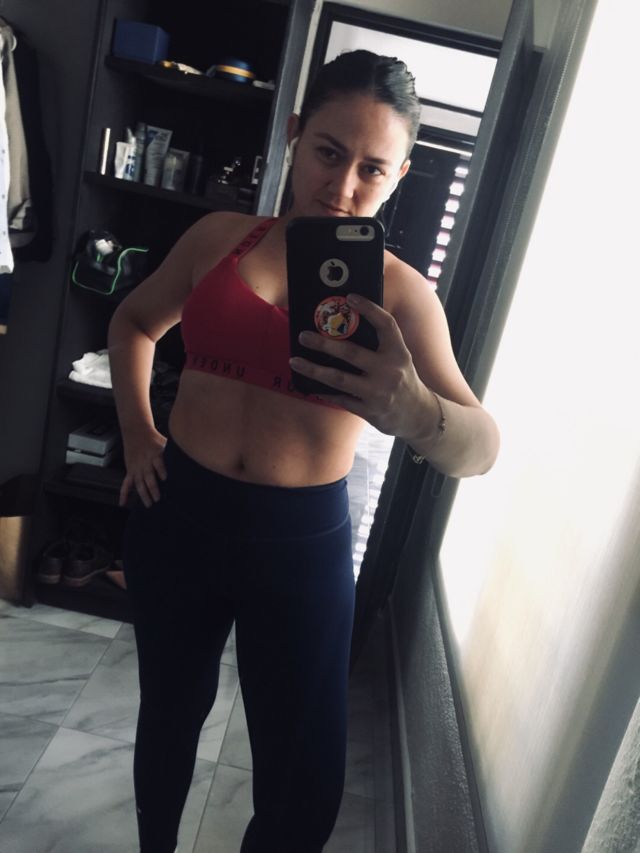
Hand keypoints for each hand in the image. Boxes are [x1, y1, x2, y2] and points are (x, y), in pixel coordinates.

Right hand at [119, 427, 167, 507]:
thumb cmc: (154, 439)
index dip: (161, 470)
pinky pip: (126, 483)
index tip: (165, 478)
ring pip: (138, 482)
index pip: (158, 463)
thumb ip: (175, 451)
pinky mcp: (130, 471)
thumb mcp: (166, 443)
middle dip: (153, 488)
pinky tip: (124, 503)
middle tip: (158, 498)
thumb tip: (192, 456)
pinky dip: (124, 494)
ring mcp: (136, 468)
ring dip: (143, 494)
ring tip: (149, 504)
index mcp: (155, 454)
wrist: (137, 432)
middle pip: (148, 476)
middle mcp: (145, 462)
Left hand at [289, 294, 428, 437]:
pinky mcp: (370, 410)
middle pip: (351, 353)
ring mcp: (379, 392)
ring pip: (339, 378)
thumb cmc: (402, 379)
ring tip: (295, 361)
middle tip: (303, 336)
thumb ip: (380, 344)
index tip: (350, 297)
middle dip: (324, 344)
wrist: (418, 415)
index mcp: (399, 352)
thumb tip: (346, 323)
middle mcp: (390, 371)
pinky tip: (311, 385)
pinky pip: (341, 398)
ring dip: (314, 369)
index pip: (386, 325)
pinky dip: (324, 391)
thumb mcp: (400, 358)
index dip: (369, 309)